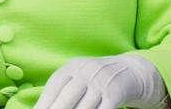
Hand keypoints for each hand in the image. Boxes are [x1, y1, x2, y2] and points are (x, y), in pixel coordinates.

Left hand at [35, 54, 166, 108]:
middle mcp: (85, 72)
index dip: (44, 102)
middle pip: (67, 97)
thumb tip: (40, 107)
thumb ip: (62, 89)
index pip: (54, 86)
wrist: (130, 70)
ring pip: (84, 108)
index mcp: (72, 67)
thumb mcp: (78, 76)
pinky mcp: (115, 94)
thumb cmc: (95, 78)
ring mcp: (101, 82)